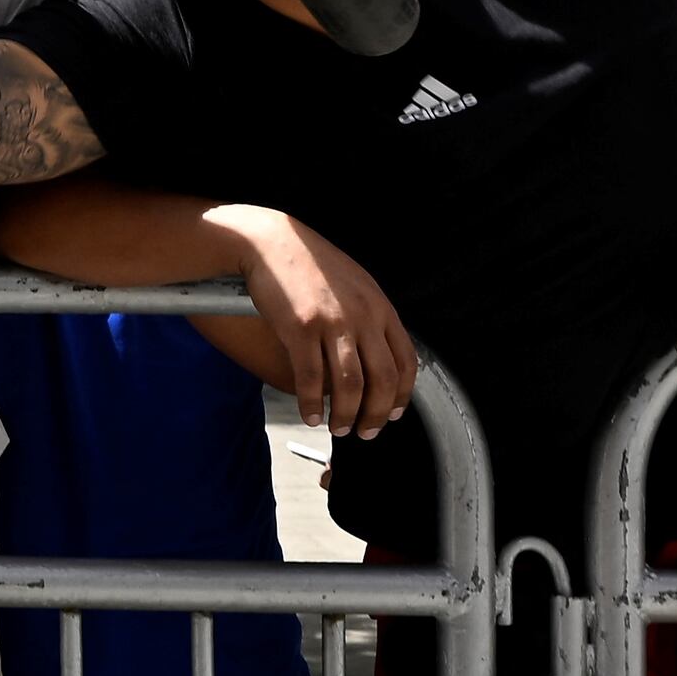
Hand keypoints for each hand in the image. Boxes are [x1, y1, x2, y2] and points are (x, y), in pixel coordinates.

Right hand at [227, 206, 416, 439]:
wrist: (270, 242)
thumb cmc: (310, 264)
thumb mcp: (355, 284)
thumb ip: (370, 317)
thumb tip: (374, 355)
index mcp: (380, 307)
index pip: (406, 361)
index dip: (401, 395)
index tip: (392, 414)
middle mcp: (362, 317)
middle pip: (381, 380)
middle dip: (375, 414)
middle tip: (365, 432)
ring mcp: (332, 323)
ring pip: (349, 385)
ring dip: (345, 415)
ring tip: (337, 427)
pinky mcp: (300, 329)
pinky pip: (310, 379)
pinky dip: (312, 404)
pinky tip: (309, 415)